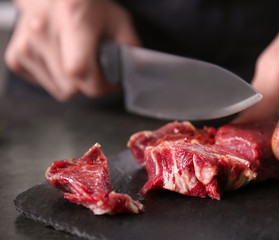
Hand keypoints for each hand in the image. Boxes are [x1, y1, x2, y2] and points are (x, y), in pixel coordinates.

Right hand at [5, 0, 140, 100]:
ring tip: (77, 59)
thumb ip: (129, 48)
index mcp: (72, 18)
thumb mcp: (118, 20)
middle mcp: (42, 30)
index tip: (112, 82)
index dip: (102, 85)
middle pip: (70, 87)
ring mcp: (25, 45)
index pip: (82, 71)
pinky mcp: (15, 56)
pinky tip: (62, 60)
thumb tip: (133, 75)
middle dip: (90, 84)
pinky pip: (45, 86)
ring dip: (74, 83)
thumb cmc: (88, 7)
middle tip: (98, 70)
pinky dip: (58, 80)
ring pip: (59, 90)